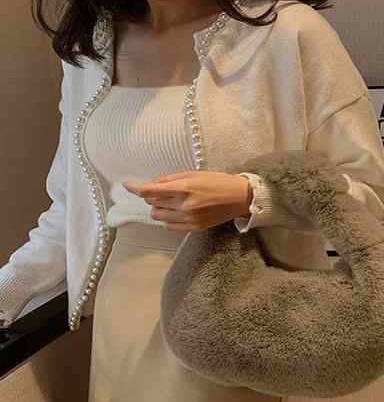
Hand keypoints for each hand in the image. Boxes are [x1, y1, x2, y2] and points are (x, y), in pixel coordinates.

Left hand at [122, 171, 252, 230]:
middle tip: (165, 191)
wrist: (239, 198)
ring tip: (173, 202)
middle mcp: (184, 205)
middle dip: (153, 197)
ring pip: (159, 216)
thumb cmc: (217, 182)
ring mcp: (189, 219)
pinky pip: (170, 226)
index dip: (136, 188)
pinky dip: (168, 218)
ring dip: (160, 208)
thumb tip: (152, 183)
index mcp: (184, 188)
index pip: (151, 190)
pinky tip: (179, 211)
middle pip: (153, 204)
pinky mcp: (194, 228)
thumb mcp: (194, 173)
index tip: (127, 186)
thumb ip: (171, 179)